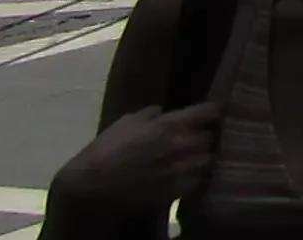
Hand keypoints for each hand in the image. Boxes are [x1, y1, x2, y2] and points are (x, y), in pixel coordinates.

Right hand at [48, 102, 220, 215]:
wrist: (91, 186)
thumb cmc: (105, 149)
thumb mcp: (125, 122)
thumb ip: (150, 114)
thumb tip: (163, 111)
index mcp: (169, 125)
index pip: (207, 112)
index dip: (212, 111)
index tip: (212, 112)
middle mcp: (180, 146)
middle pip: (211, 137)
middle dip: (207, 135)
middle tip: (200, 136)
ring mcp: (179, 170)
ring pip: (208, 160)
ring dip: (203, 157)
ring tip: (195, 156)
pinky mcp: (174, 191)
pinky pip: (197, 181)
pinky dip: (195, 177)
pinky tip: (187, 175)